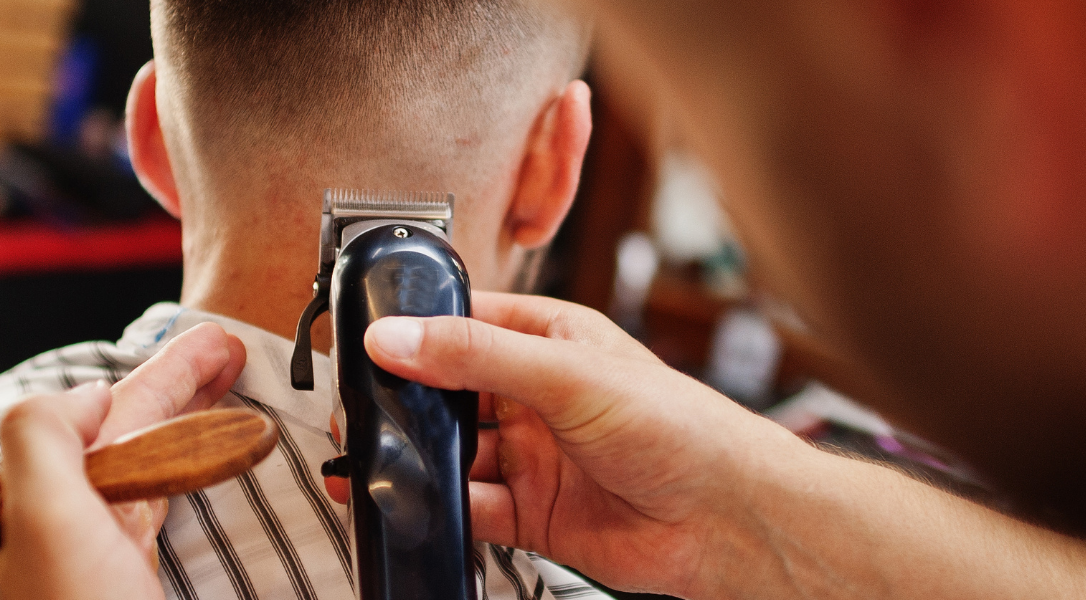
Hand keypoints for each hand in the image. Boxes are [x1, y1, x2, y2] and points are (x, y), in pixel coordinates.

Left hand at [0, 324, 244, 599]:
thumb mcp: (43, 517)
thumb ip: (44, 437)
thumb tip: (89, 394)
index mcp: (44, 491)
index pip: (112, 408)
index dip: (168, 371)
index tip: (213, 341)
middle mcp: (69, 512)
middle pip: (134, 427)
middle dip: (183, 385)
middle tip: (231, 351)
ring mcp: (100, 546)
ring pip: (151, 460)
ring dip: (190, 420)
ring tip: (227, 389)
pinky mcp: (129, 577)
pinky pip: (162, 502)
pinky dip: (188, 471)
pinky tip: (199, 463)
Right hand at [360, 292, 808, 596]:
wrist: (728, 519)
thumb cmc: (683, 429)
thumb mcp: (569, 373)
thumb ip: (476, 356)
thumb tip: (398, 337)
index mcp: (551, 340)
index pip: (465, 325)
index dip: (416, 332)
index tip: (367, 343)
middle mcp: (537, 396)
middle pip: (448, 394)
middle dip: (405, 403)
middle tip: (357, 410)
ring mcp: (533, 456)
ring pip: (451, 454)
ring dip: (414, 458)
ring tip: (370, 459)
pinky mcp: (531, 513)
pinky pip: (467, 508)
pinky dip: (436, 508)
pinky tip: (412, 502)